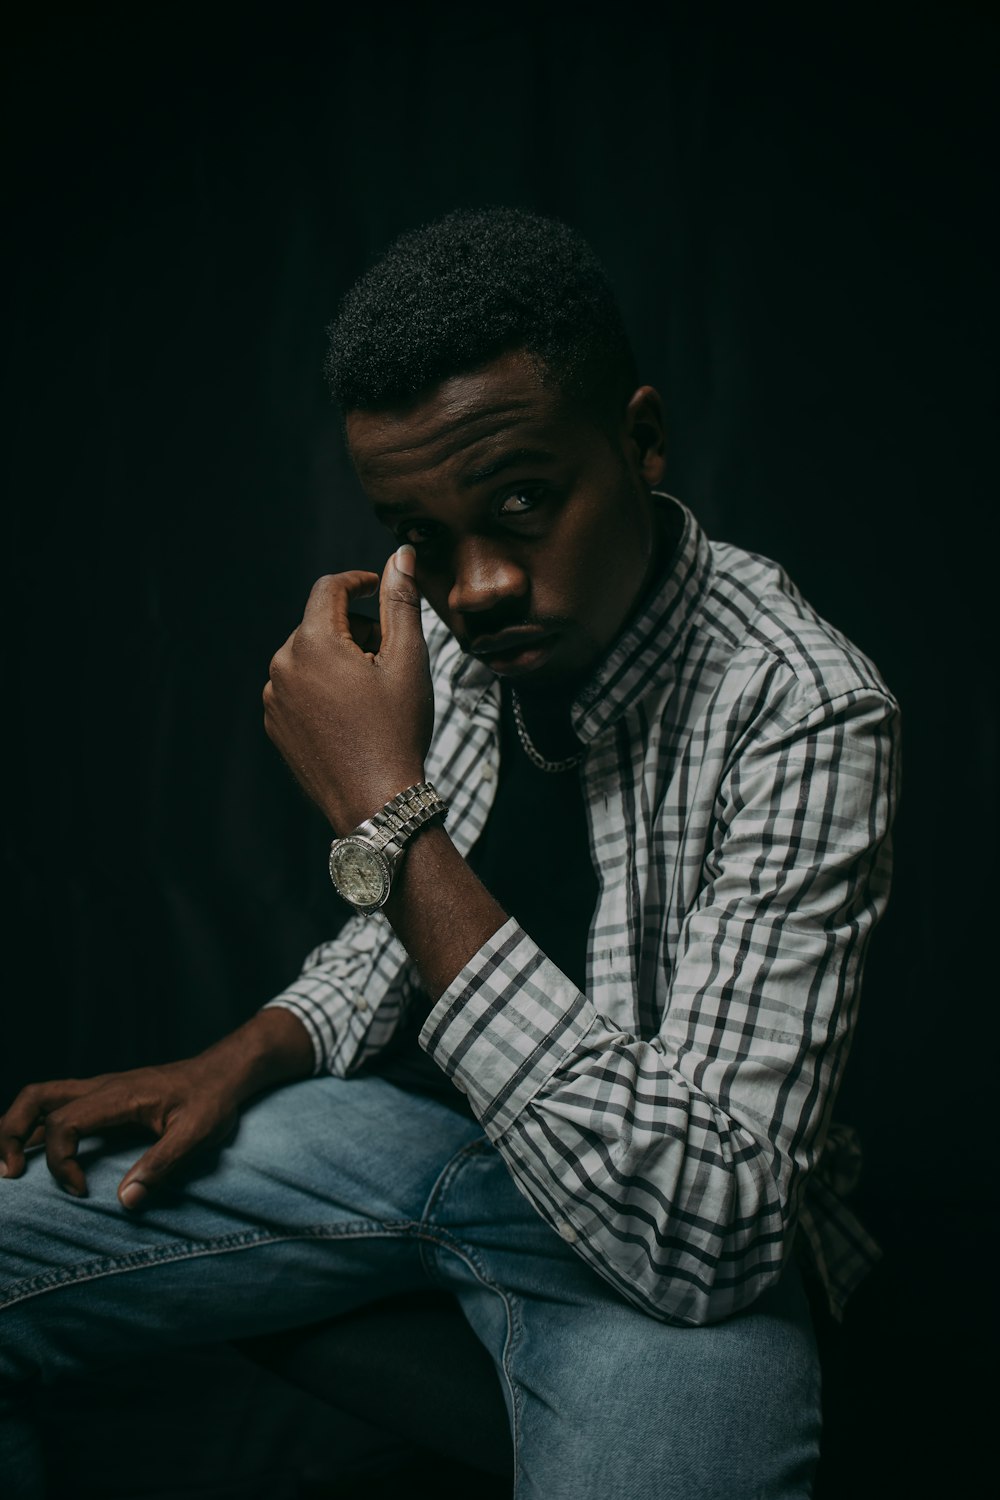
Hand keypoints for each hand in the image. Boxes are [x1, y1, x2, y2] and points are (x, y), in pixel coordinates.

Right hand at [0, 1056, 242, 1206]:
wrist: (222, 1073)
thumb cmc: (212, 1100)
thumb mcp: (198, 1134)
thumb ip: (162, 1164)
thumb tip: (126, 1199)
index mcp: (119, 1095)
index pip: (65, 1122)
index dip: (62, 1162)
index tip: (83, 1190)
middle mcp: (102, 1087)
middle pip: (35, 1098)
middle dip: (11, 1134)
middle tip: (10, 1174)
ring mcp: (100, 1090)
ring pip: (41, 1097)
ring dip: (17, 1128)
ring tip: (11, 1166)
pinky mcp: (103, 1098)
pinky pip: (57, 1105)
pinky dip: (37, 1127)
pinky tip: (38, 1154)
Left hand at [263, 546, 433, 831]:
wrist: (376, 803)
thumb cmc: (397, 730)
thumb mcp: (408, 660)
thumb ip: (401, 601)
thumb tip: (400, 555)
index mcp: (312, 643)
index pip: (329, 588)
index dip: (359, 581)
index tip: (381, 588)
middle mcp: (282, 666)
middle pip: (320, 624)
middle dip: (356, 630)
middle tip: (392, 660)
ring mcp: (273, 699)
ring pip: (308, 657)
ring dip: (339, 660)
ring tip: (373, 693)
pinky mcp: (274, 725)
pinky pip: (297, 689)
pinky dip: (323, 689)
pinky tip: (352, 717)